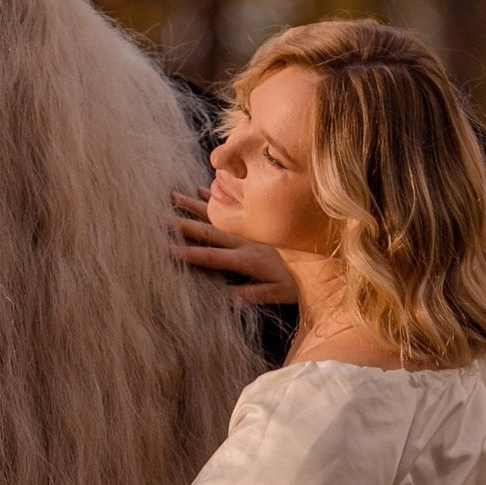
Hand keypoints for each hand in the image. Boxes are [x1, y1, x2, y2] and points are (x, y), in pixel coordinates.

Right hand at [169, 190, 297, 304]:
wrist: (324, 258)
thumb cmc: (301, 280)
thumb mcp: (278, 293)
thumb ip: (251, 294)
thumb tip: (223, 295)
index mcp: (248, 258)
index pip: (213, 256)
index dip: (190, 253)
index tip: (169, 250)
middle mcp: (245, 239)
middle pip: (209, 230)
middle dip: (184, 224)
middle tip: (162, 218)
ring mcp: (249, 227)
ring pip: (216, 214)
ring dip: (193, 205)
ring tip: (173, 197)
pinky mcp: (253, 221)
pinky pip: (231, 205)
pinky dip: (214, 196)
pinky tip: (200, 189)